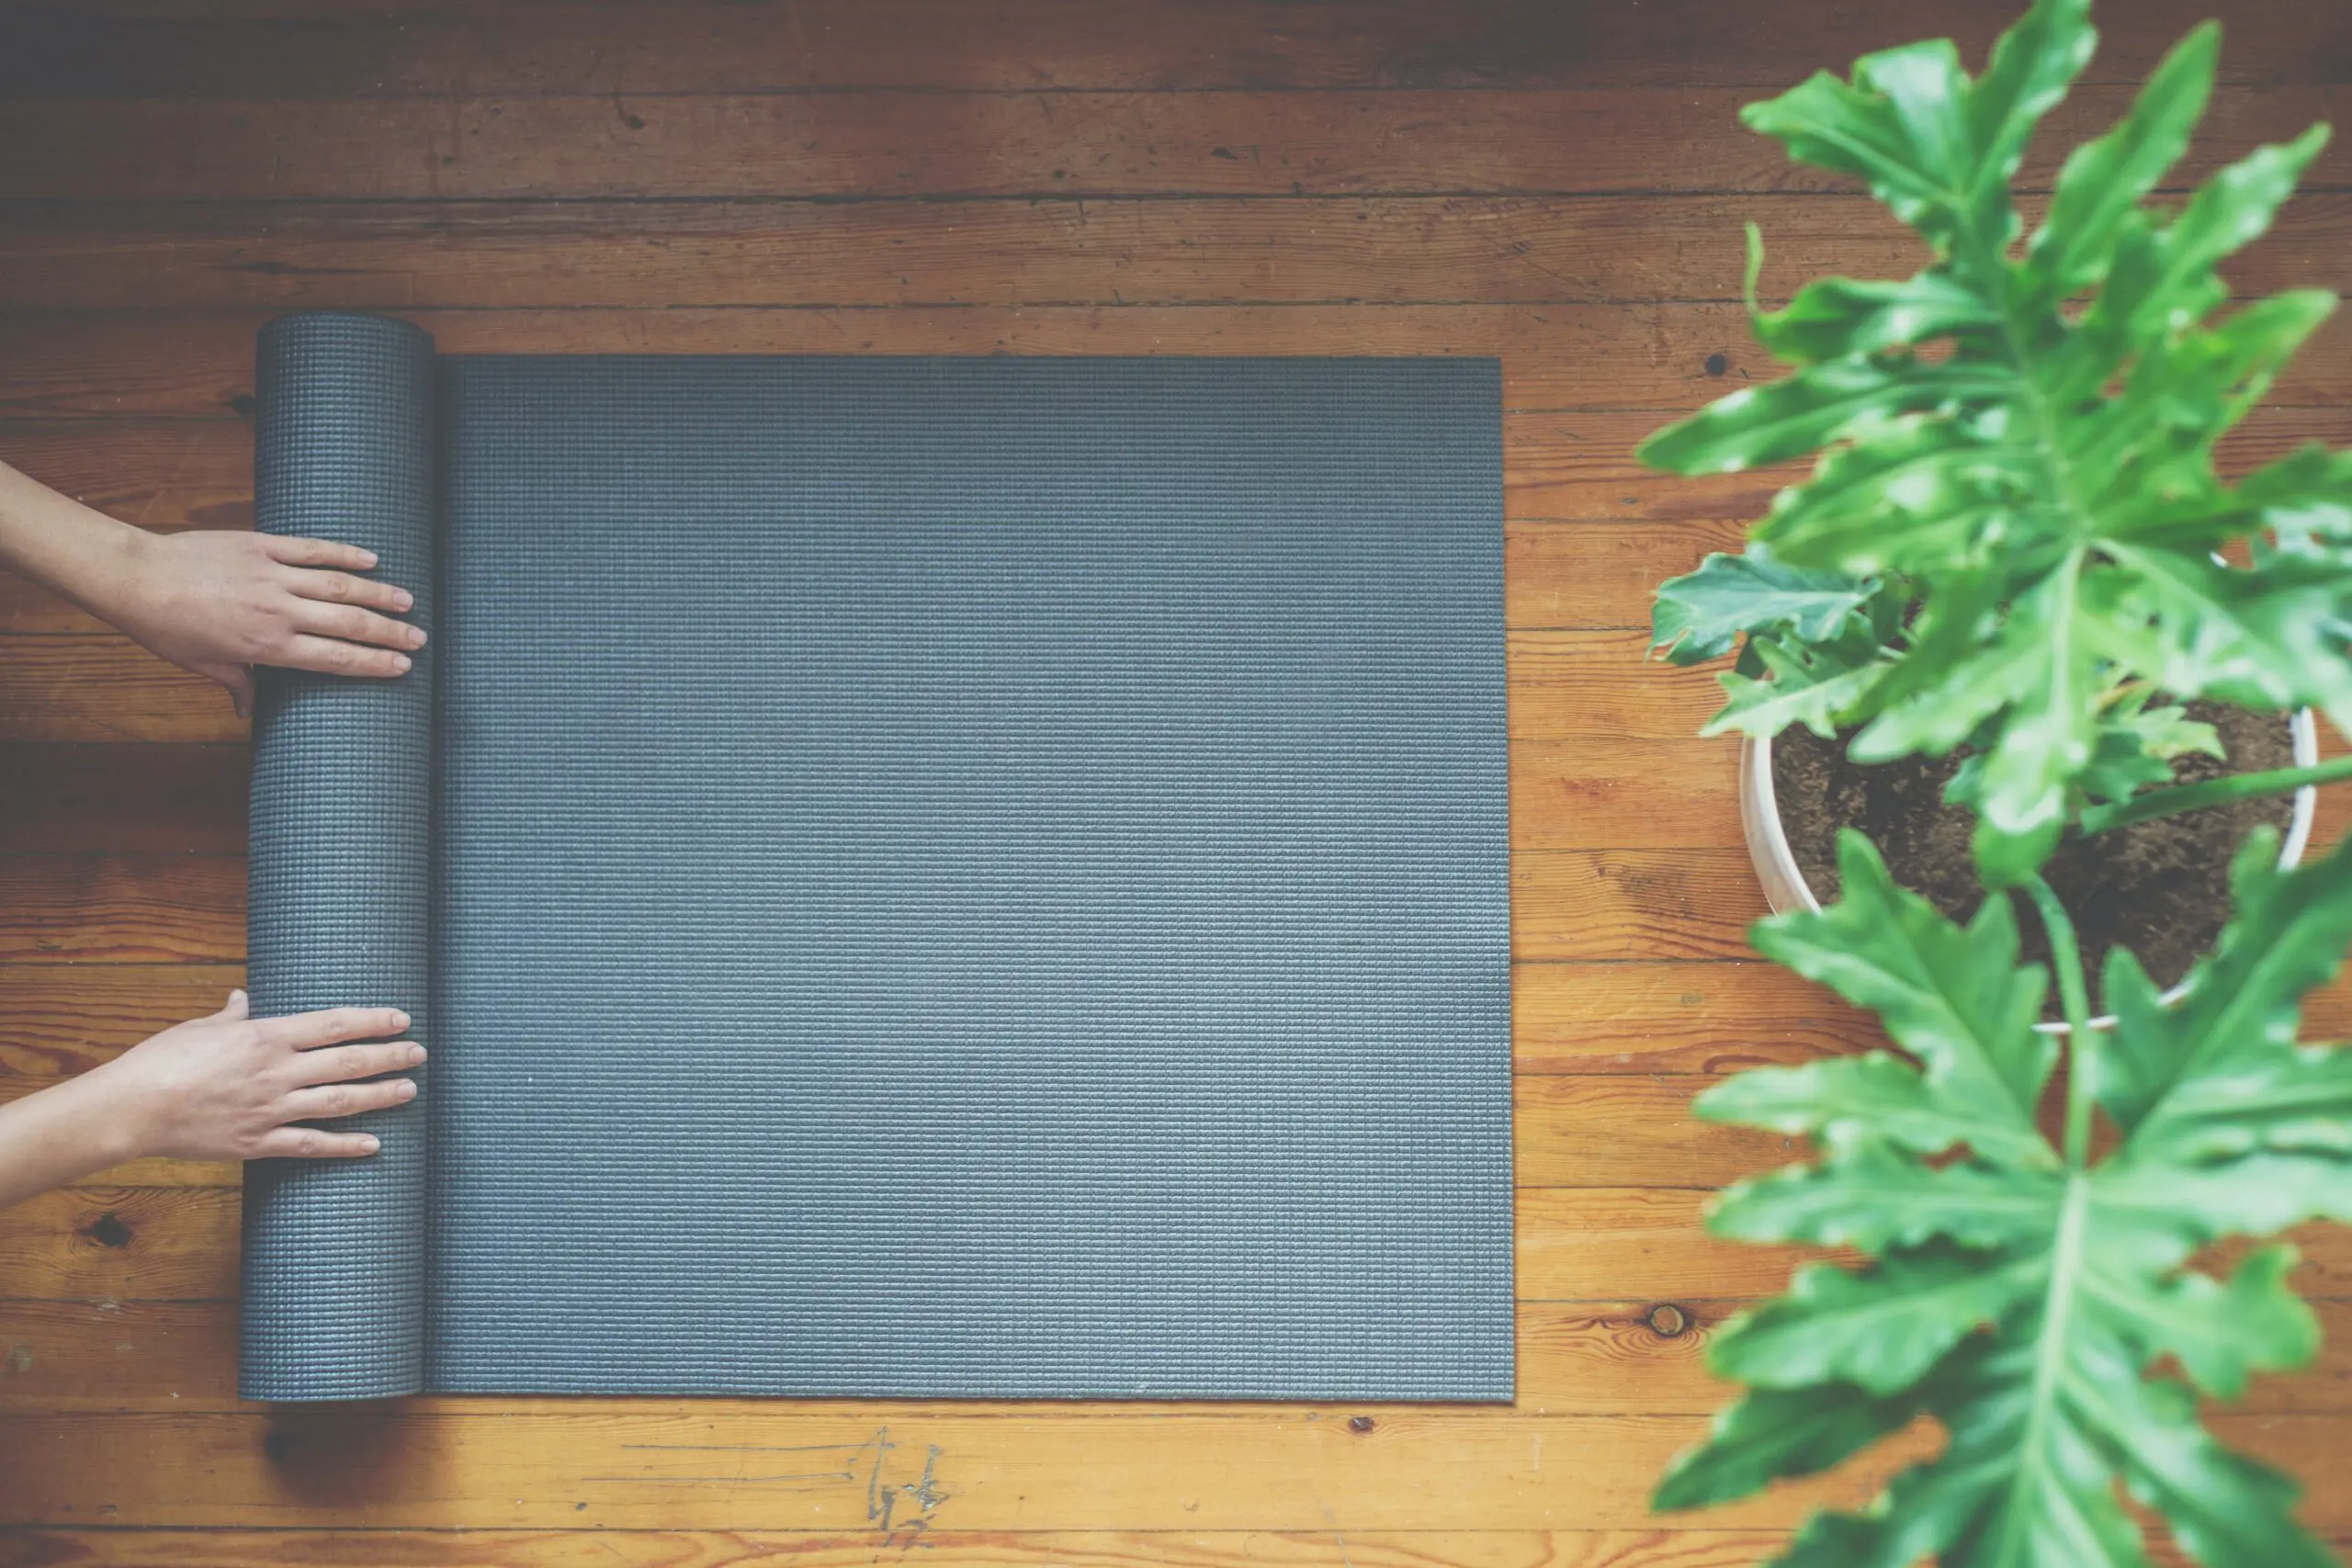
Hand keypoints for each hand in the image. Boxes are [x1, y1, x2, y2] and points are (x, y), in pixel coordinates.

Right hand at [94, 990, 423, 1162]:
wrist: (132, 1109)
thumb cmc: (161, 1060)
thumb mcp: (200, 1027)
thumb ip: (231, 1014)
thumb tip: (243, 997)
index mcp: (266, 1036)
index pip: (335, 1024)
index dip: (373, 1020)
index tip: (402, 1018)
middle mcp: (277, 1072)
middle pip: (347, 1061)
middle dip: (389, 1056)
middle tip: (419, 1053)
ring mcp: (270, 1109)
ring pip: (339, 1101)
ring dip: (379, 1096)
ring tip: (409, 1091)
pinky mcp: (258, 1142)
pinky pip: (311, 1145)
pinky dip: (345, 1146)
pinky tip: (374, 1145)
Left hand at [111, 530, 424, 716]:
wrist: (136, 578)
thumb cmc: (164, 627)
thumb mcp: (201, 664)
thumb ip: (236, 683)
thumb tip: (247, 710)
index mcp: (268, 647)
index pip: (336, 658)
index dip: (374, 663)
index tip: (403, 666)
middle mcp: (279, 612)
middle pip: (349, 623)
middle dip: (389, 633)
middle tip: (420, 638)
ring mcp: (273, 576)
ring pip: (339, 585)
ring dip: (378, 593)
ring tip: (407, 601)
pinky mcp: (261, 546)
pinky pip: (312, 550)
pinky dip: (344, 554)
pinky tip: (371, 559)